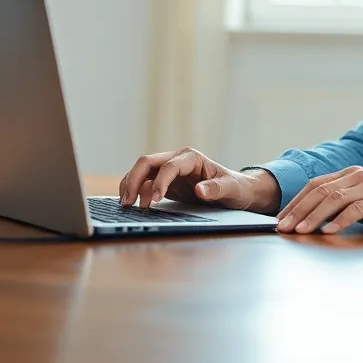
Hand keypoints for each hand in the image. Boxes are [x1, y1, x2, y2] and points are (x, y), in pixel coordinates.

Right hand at [117, 148, 280, 213]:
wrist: (237, 191)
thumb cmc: (236, 188)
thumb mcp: (232, 190)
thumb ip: (217, 189)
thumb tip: (200, 190)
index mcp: (192, 157)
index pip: (169, 166)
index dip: (159, 182)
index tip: (153, 200)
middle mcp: (178, 159)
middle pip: (147, 163)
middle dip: (134, 180)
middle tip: (127, 202)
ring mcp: (169, 170)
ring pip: (141, 171)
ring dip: (130, 185)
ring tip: (125, 205)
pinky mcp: (165, 181)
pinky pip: (143, 182)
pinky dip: (134, 190)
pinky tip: (130, 203)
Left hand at [275, 167, 362, 234]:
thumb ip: (352, 206)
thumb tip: (327, 222)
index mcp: (354, 174)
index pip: (317, 185)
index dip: (296, 201)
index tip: (281, 219)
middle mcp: (359, 176)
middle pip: (319, 191)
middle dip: (297, 210)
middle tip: (282, 228)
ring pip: (332, 200)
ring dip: (312, 217)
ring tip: (299, 232)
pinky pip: (355, 210)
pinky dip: (338, 222)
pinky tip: (327, 233)